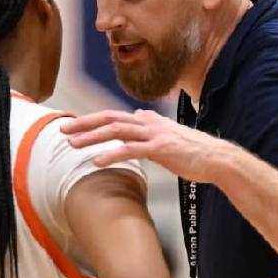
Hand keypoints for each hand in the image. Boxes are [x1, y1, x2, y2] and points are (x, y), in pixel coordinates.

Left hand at [62, 108, 230, 181]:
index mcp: (148, 121)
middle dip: (84, 123)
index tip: (73, 126)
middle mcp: (148, 123)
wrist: (216, 159)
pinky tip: (97, 161)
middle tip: (62, 130)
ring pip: (116, 131)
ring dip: (92, 137)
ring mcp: (154, 135)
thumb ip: (151, 125)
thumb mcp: (168, 134)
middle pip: (109, 118)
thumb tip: (138, 116)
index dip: (91, 120)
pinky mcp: (160, 149)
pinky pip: (131, 150)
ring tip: (73, 144)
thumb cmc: (193, 151)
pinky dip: (112, 155)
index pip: (114, 116)